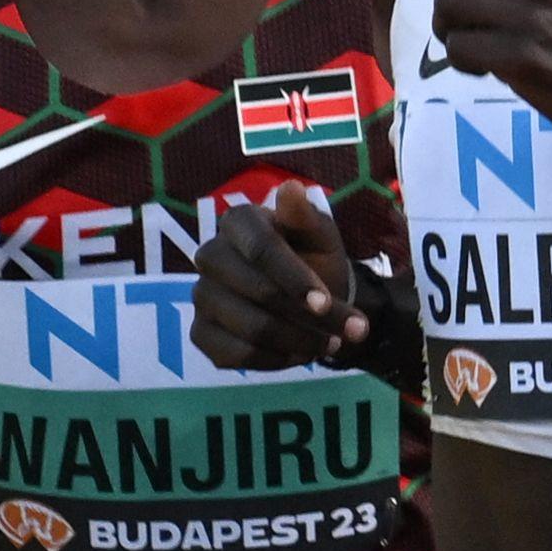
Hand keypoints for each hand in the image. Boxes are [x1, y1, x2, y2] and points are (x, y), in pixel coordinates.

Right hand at [193, 180, 366, 370]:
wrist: (309, 298)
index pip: (263, 250)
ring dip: (301, 342)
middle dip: (311, 318)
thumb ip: (306, 218)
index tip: (326, 304)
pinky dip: (277, 361)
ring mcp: (201, 296)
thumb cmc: (313, 258)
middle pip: (260, 293)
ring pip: (251, 329)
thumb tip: (290, 189)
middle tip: (351, 330)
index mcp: (238, 222)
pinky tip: (301, 353)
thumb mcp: (321, 236)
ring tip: (331, 342)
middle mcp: (210, 255)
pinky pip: (235, 357)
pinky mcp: (200, 333)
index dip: (296, 279)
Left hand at [432, 0, 551, 158]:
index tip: (483, 17)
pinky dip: (462, 63)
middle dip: (449, 9)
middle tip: (466, 37)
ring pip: (449, 7)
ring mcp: (534, 18)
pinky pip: (459, 47)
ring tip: (476, 56)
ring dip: (451, 34)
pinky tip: (487, 74)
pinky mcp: (525, 57)